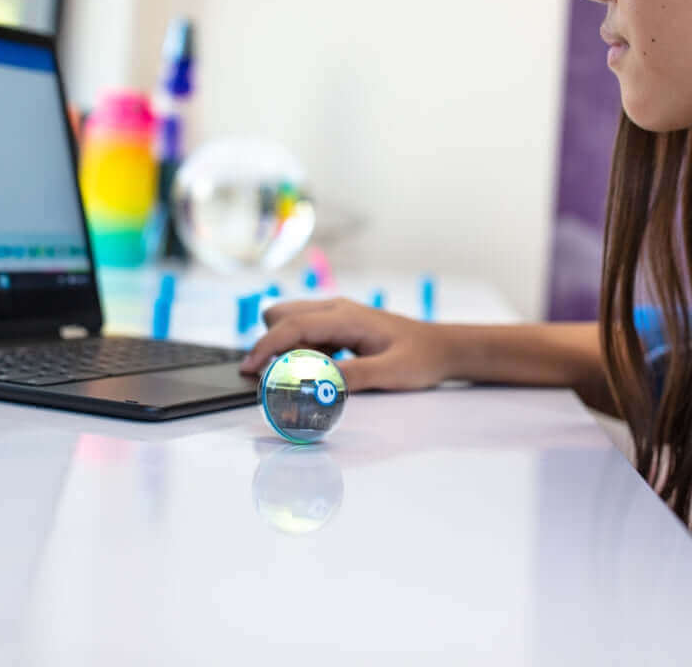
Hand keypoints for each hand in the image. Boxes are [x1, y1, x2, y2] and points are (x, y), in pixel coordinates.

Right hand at [238, 297, 458, 391]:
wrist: (442, 347)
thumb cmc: (420, 358)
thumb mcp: (390, 373)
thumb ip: (353, 377)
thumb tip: (316, 383)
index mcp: (346, 316)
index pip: (293, 325)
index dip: (266, 346)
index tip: (248, 368)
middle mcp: (336, 308)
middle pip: (282, 315)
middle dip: (271, 344)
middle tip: (278, 376)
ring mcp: (337, 314)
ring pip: (291, 321)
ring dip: (285, 347)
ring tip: (303, 375)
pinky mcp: (338, 324)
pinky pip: (306, 332)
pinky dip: (300, 350)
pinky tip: (320, 369)